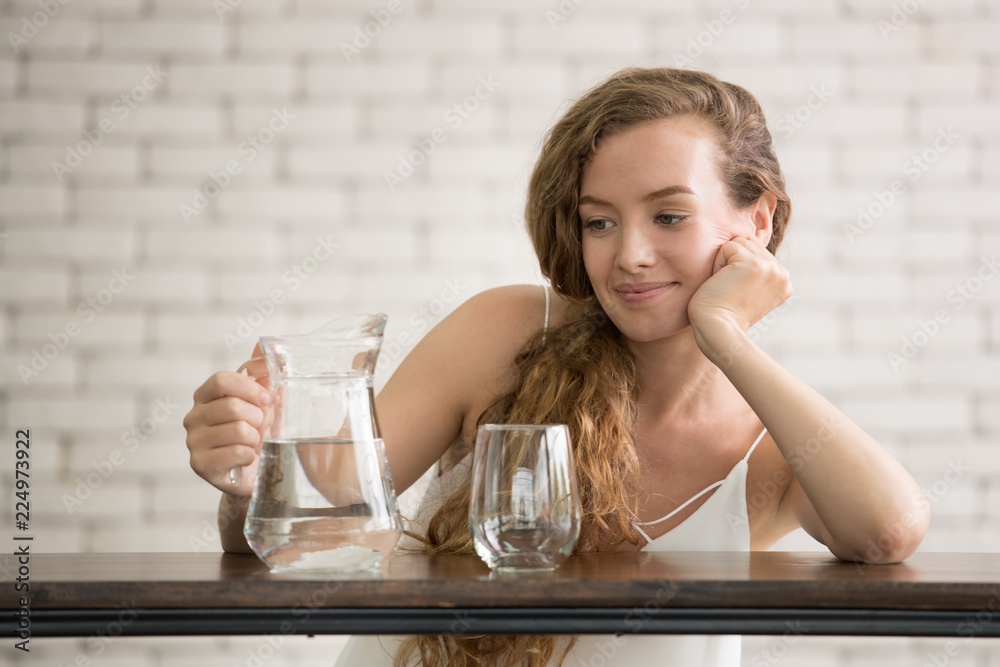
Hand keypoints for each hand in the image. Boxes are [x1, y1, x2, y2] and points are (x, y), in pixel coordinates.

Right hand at [184, 346, 271, 495]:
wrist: (254, 472)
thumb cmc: (258, 433)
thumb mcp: (265, 402)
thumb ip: (264, 373)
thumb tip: (265, 344)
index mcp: (206, 395)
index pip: (221, 380)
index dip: (249, 389)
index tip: (265, 400)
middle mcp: (194, 416)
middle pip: (232, 406)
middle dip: (257, 418)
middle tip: (260, 428)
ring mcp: (193, 441)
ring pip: (238, 430)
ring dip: (255, 438)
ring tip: (253, 443)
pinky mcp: (199, 464)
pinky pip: (237, 452)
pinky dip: (250, 455)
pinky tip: (246, 458)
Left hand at [687, 232, 791, 350]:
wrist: (716, 329)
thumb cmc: (722, 314)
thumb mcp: (749, 291)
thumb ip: (756, 270)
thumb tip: (753, 240)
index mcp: (783, 281)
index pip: (756, 253)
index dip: (738, 269)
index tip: (737, 293)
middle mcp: (782, 273)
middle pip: (748, 245)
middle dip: (731, 264)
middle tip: (729, 290)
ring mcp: (770, 268)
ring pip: (739, 243)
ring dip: (724, 263)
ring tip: (726, 287)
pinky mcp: (754, 264)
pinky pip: (727, 247)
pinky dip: (717, 264)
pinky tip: (722, 284)